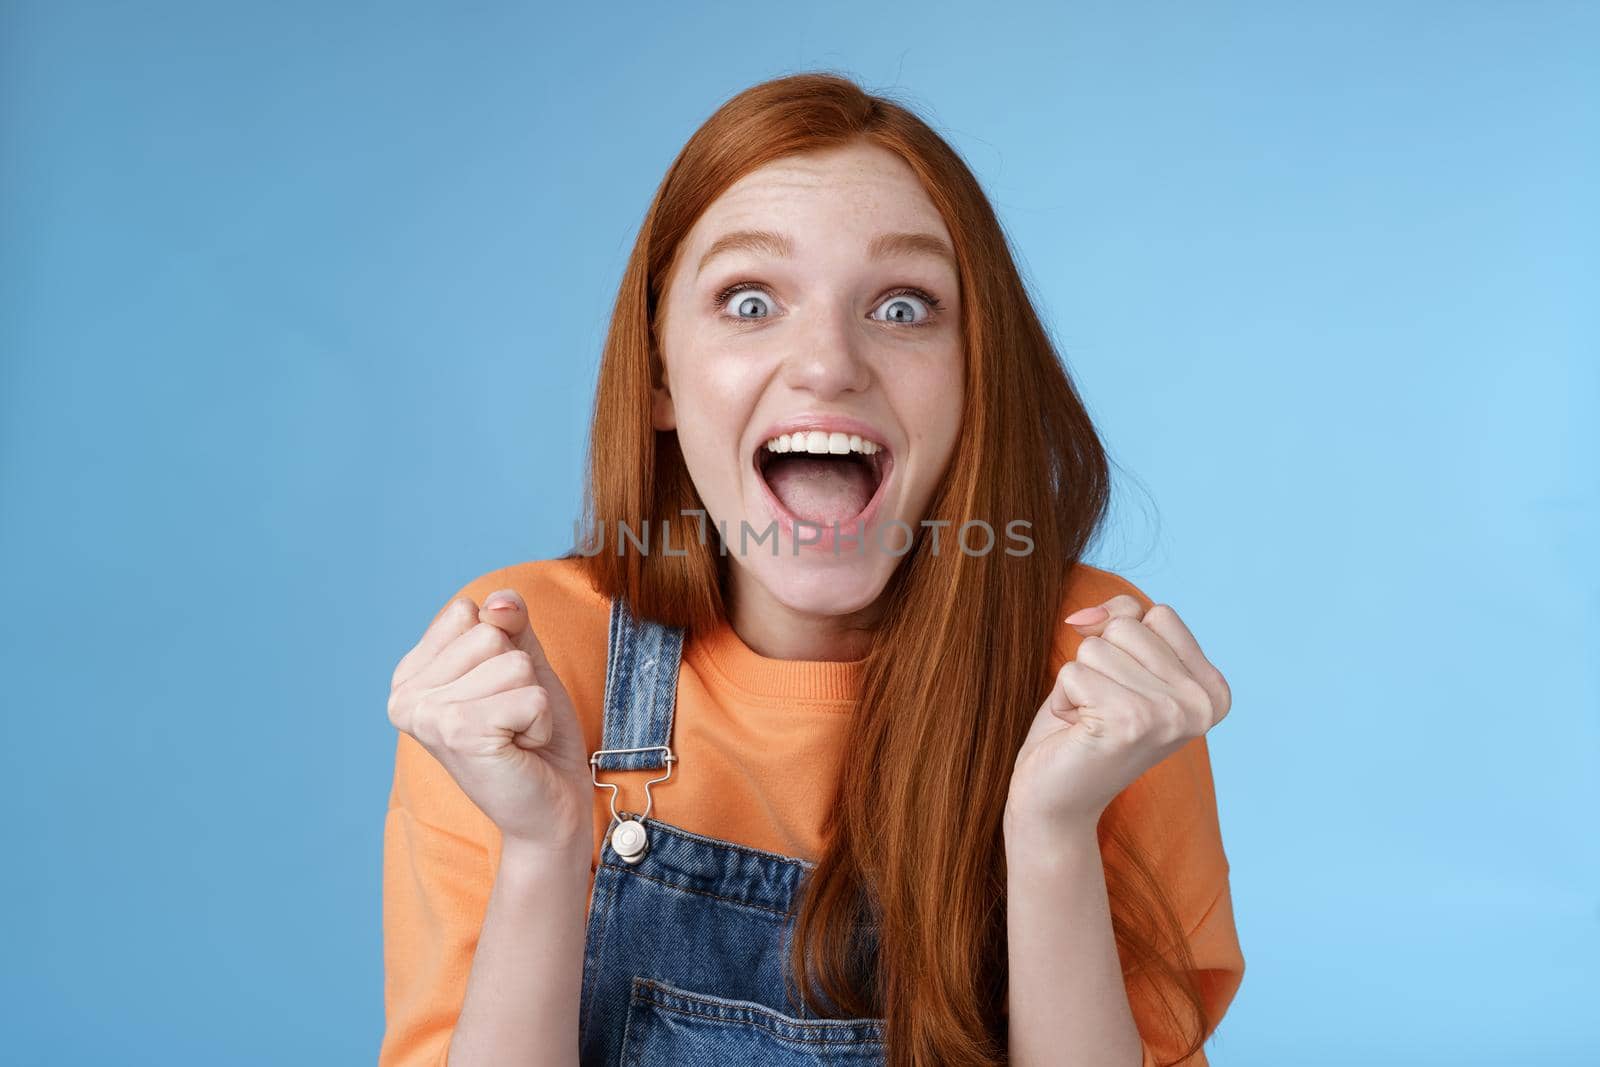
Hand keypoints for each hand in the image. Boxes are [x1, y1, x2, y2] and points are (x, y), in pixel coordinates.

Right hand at [387, 589, 591, 854]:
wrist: (549, 808)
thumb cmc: (533, 737)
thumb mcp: (522, 664)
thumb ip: (509, 623)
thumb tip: (498, 602)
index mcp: (410, 674)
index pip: (468, 612)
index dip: (502, 648)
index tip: (495, 694)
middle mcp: (405, 695)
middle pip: (490, 634)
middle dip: (519, 676)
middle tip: (509, 720)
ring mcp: (428, 715)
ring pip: (514, 662)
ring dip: (531, 700)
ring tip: (513, 735)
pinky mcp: (460, 734)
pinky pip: (530, 695)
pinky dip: (540, 721)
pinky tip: (519, 750)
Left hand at [1006, 594, 1230, 835]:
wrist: (1058, 800)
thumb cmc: (1086, 726)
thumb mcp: (1117, 659)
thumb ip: (1120, 617)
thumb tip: (1084, 618)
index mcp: (1213, 689)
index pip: (1158, 614)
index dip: (1122, 641)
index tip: (1125, 689)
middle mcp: (1202, 704)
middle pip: (1127, 625)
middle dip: (1099, 662)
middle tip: (1103, 709)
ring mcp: (1171, 714)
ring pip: (1097, 646)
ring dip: (1079, 682)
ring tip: (1091, 721)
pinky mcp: (1130, 722)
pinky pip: (1073, 672)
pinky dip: (1062, 699)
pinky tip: (1078, 732)